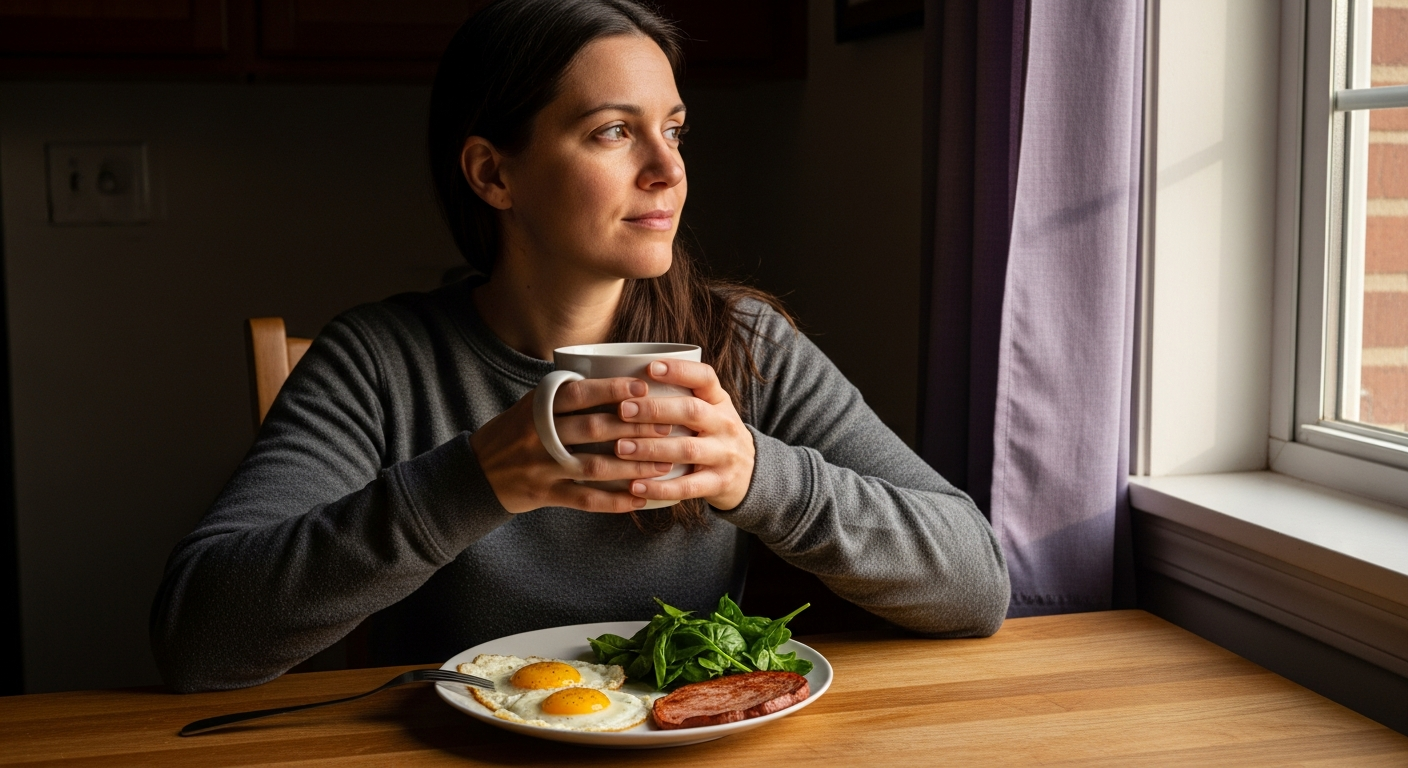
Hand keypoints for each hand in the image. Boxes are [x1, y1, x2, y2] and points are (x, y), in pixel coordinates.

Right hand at [470, 377, 674, 513]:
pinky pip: (584, 499)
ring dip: (633, 466)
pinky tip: (638, 500)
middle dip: (634, 427)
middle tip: (666, 426)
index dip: (611, 390)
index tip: (643, 389)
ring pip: (595, 466)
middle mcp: (540, 435)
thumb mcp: (530, 406)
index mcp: (538, 407)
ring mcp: (542, 467)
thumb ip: (564, 395)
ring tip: (663, 464)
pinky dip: (613, 501)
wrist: (475, 473)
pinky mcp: (544, 494)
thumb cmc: (513, 433)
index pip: (579, 394)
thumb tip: (613, 375)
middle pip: (593, 428)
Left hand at [614, 360, 754, 509]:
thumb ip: (682, 396)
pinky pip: (687, 487)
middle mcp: (725, 424)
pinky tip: (635, 485)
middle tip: (623, 410)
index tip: (650, 367)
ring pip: (686, 449)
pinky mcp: (719, 483)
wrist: (751, 474)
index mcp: (720, 401)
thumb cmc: (715, 435)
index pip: (705, 378)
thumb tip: (627, 381)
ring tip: (621, 447)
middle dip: (654, 410)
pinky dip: (660, 487)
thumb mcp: (710, 410)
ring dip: (650, 448)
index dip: (679, 370)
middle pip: (691, 411)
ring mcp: (724, 455)